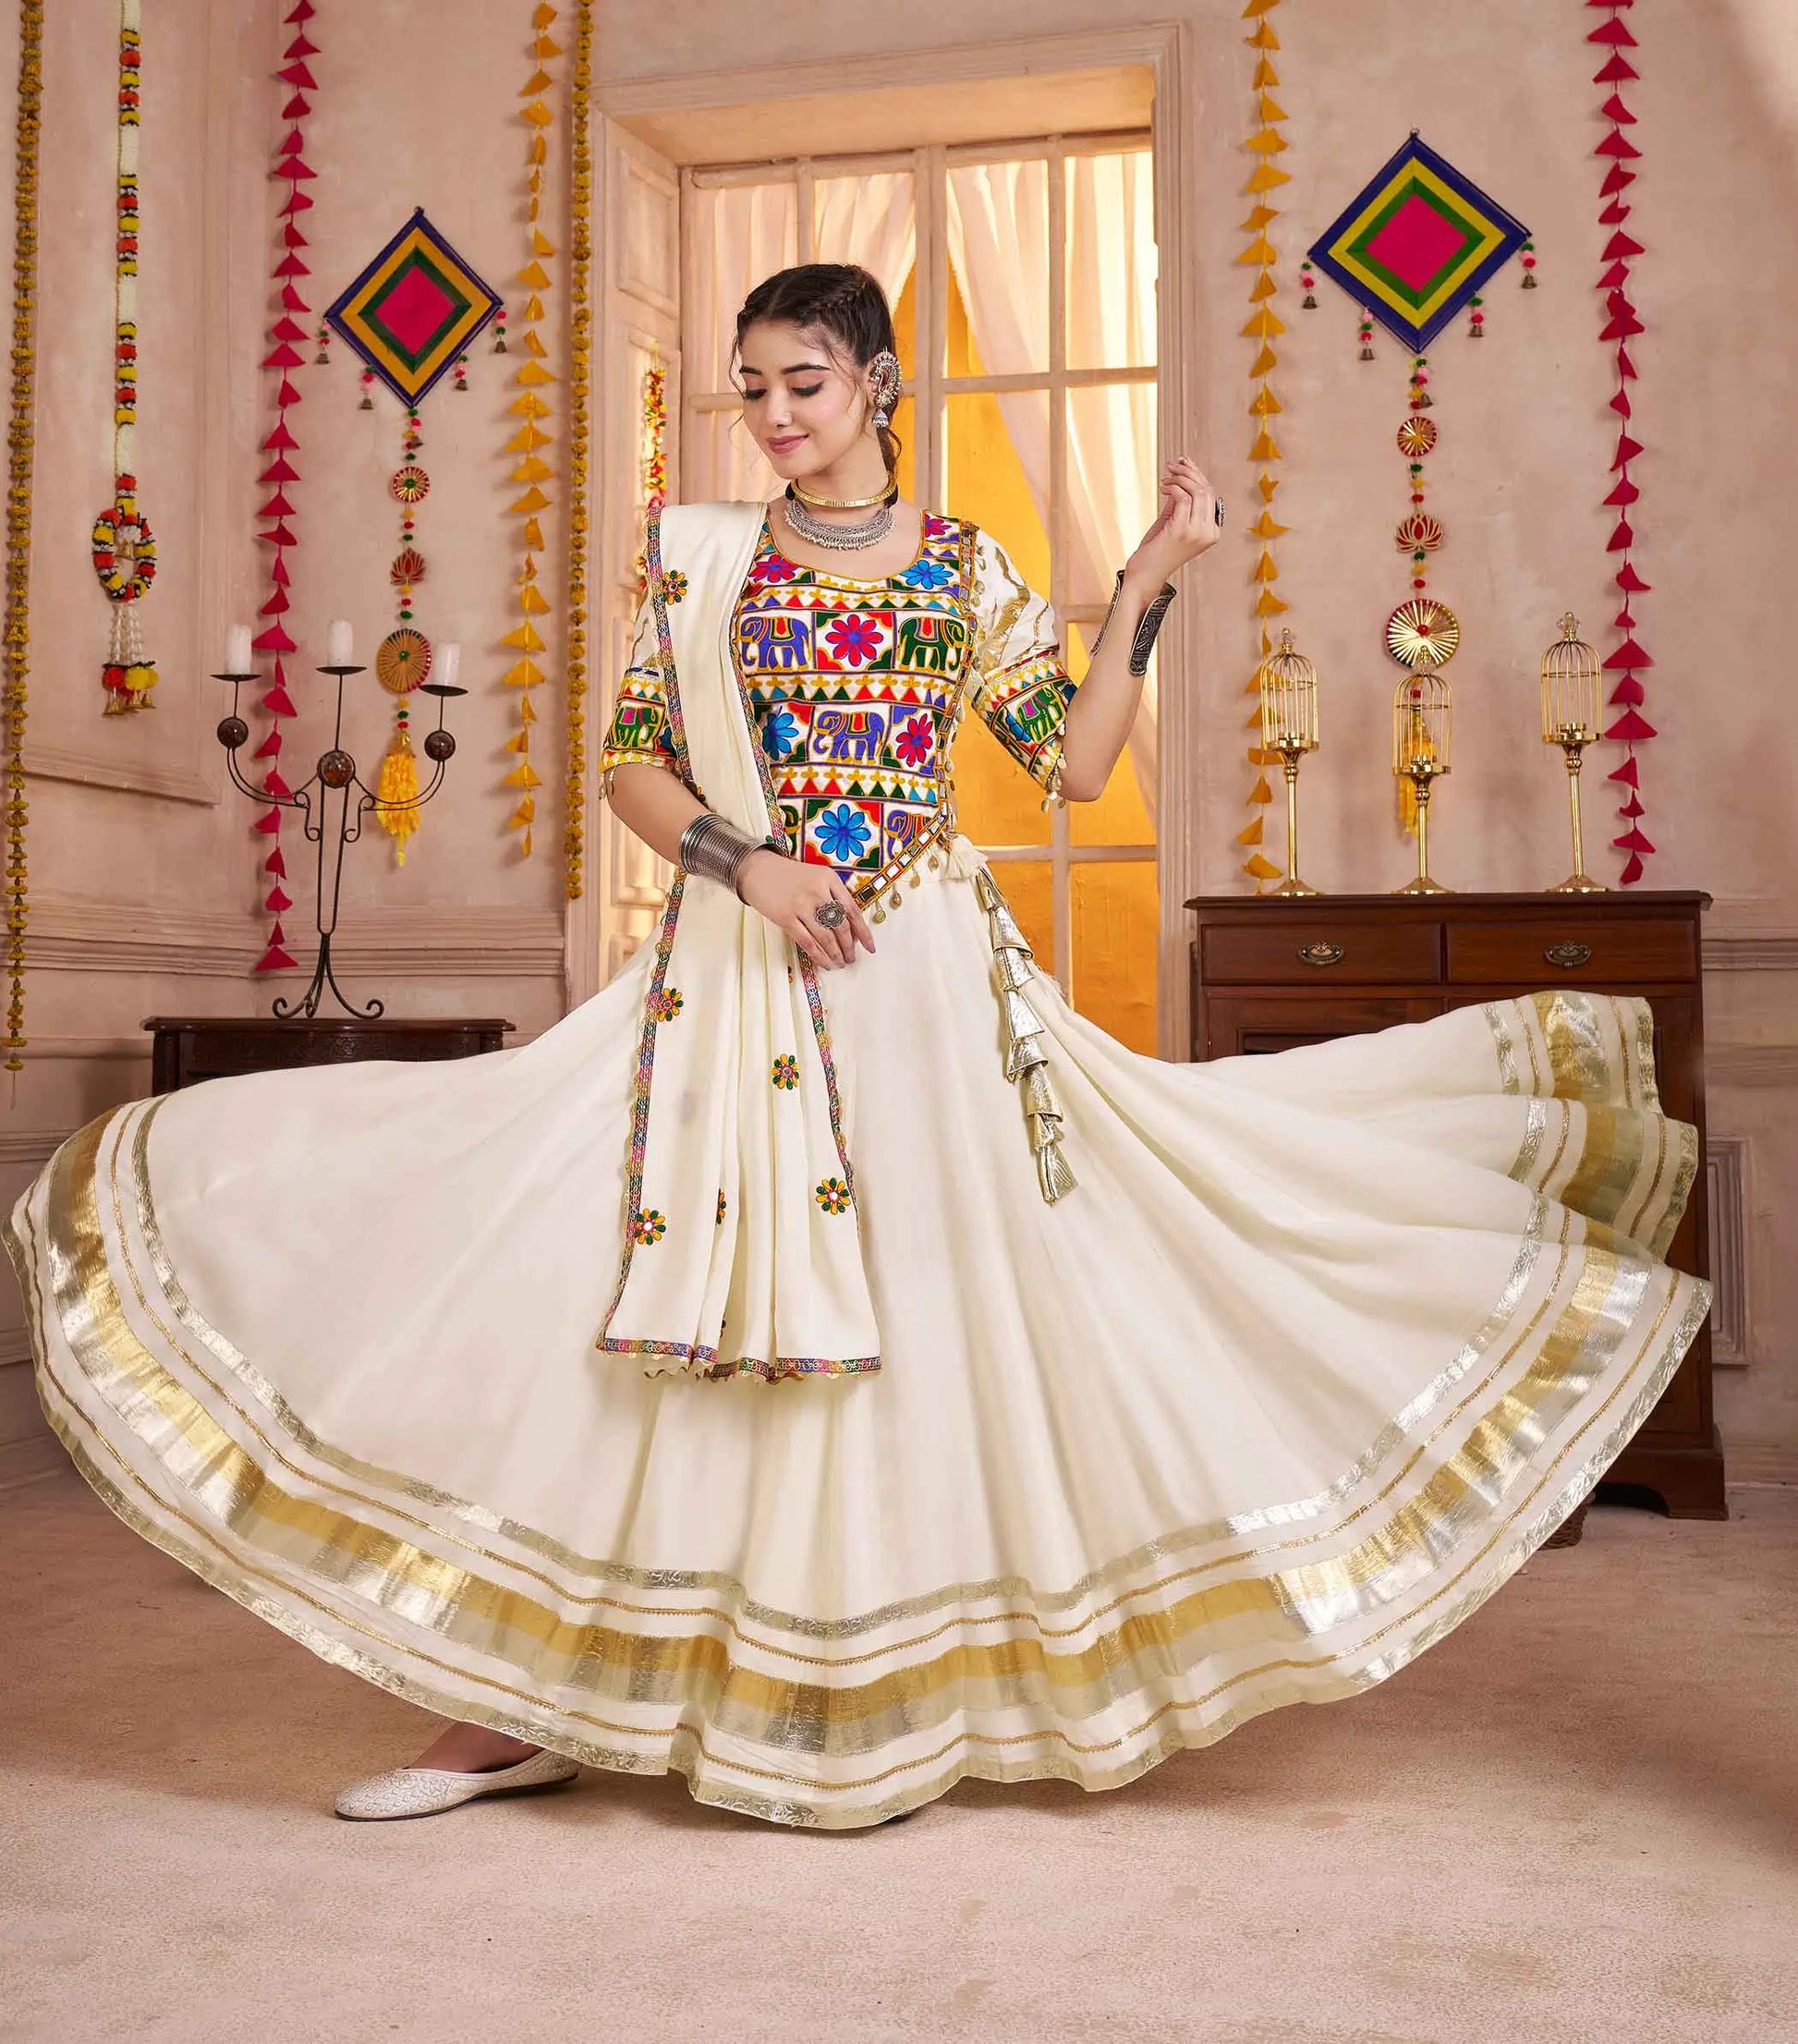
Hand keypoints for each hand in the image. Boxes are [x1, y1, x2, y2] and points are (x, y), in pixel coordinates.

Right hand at [735, 848, 875, 969]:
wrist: (758, 870)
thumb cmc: (790, 877)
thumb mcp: (817, 877)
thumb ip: (834, 897)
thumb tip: (851, 929)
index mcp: (829, 879)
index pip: (852, 910)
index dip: (863, 932)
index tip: (870, 947)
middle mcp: (818, 891)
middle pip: (841, 926)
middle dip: (849, 947)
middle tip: (851, 958)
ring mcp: (801, 905)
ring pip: (826, 937)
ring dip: (836, 954)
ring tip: (840, 963)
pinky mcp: (786, 917)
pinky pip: (808, 942)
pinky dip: (819, 956)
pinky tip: (826, 963)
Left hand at [1125, 455, 1221, 588]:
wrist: (1145, 575)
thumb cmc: (1157, 550)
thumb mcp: (1173, 521)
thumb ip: (1181, 502)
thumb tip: (1182, 474)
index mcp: (1212, 531)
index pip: (1211, 495)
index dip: (1197, 475)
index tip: (1182, 463)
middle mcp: (1209, 532)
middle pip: (1207, 490)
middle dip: (1189, 472)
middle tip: (1171, 466)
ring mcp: (1197, 532)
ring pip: (1197, 491)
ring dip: (1179, 478)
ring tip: (1165, 477)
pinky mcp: (1182, 530)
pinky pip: (1183, 497)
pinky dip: (1172, 487)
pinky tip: (1163, 488)